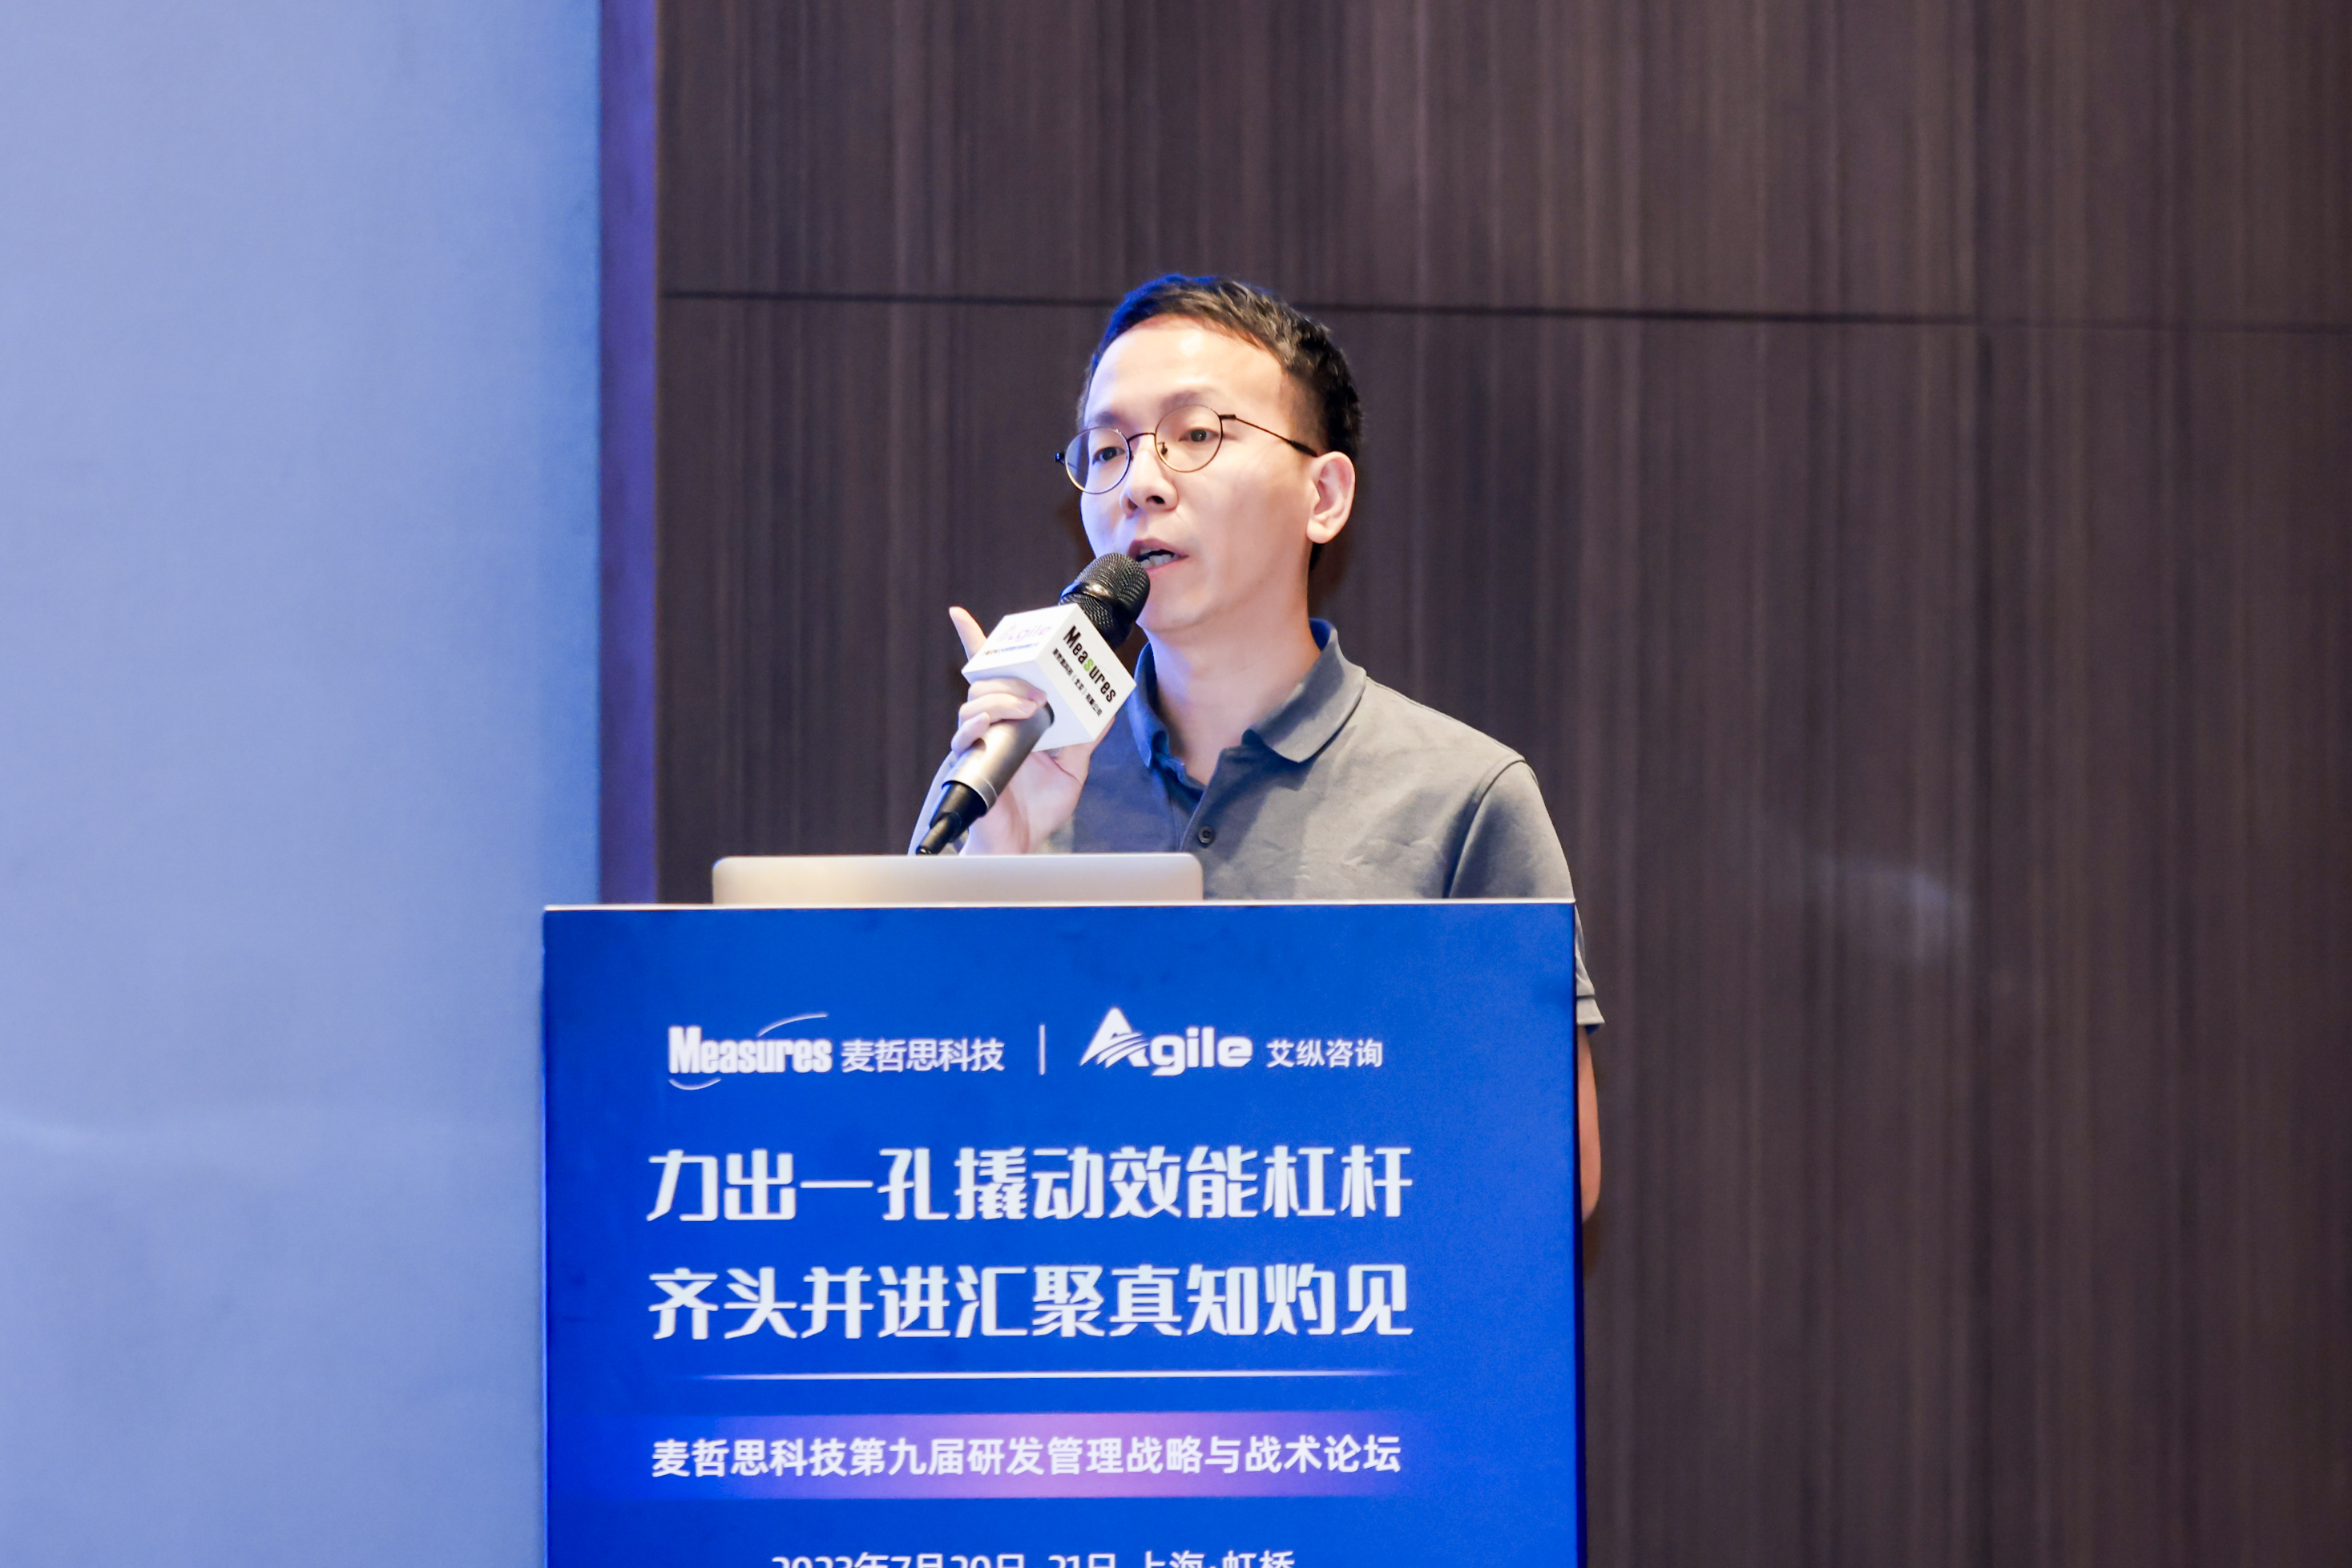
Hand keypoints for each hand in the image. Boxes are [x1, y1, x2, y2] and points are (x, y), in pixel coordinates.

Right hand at [946, 605, 1103, 854]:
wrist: (1021, 846)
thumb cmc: (1038, 811)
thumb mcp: (1072, 770)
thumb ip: (1085, 739)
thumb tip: (1106, 710)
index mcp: (1013, 722)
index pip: (992, 679)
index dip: (975, 646)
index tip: (959, 615)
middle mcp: (991, 728)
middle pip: (985, 685)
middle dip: (1009, 678)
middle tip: (1037, 691)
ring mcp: (977, 744)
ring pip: (975, 704)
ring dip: (1003, 699)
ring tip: (1029, 709)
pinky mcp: (968, 765)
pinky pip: (964, 737)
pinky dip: (976, 726)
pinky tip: (990, 725)